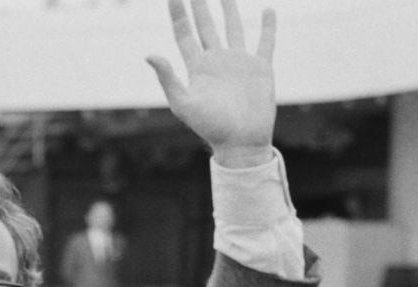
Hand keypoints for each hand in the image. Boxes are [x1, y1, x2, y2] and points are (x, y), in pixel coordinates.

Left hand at [147, 0, 276, 167]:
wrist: (241, 142)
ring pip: (233, 28)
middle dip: (199, 5)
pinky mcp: (260, 67)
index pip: (185, 34)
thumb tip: (149, 55)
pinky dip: (268, 26)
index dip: (178, 14)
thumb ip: (168, 79)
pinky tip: (268, 10)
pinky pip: (265, 41)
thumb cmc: (210, 127)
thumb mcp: (184, 103)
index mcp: (198, 68)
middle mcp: (217, 61)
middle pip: (205, 26)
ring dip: (228, 9)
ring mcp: (239, 62)